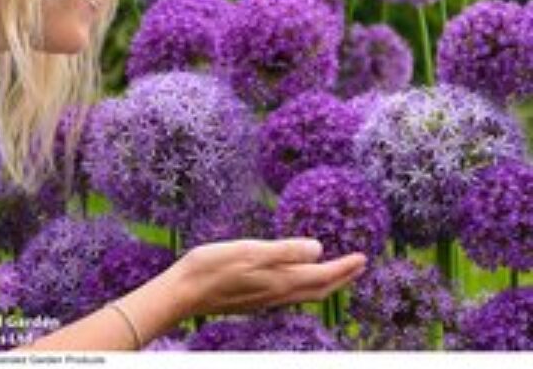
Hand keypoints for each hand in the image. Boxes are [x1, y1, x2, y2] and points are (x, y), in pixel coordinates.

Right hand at [171, 238, 366, 316]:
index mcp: (280, 280)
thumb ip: (285, 251)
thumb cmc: (214, 267)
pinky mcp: (255, 298)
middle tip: (359, 264)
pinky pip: (292, 293)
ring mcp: (266, 298)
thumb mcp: (250, 251)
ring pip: (306, 293)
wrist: (184, 292)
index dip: (345, 267)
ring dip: (326, 282)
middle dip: (341, 277)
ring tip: (336, 270)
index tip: (363, 257)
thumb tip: (318, 249)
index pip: (322, 275)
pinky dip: (306, 284)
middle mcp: (277, 293)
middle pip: (319, 288)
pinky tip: (299, 276)